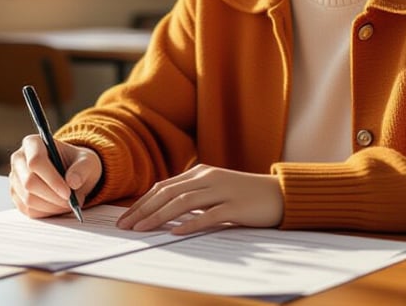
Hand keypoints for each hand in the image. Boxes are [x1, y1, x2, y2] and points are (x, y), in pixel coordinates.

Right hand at [10, 134, 101, 217]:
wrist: (71, 173)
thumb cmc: (77, 163)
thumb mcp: (87, 161)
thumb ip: (82, 169)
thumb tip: (72, 182)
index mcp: (33, 143)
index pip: (36, 161)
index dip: (52, 179)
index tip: (68, 193)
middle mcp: (19, 159)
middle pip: (29, 182)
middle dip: (53, 196)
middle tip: (72, 202)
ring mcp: (15, 178)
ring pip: (29, 199)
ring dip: (52, 206)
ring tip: (69, 204)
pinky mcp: (16, 196)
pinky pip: (29, 210)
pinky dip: (47, 212)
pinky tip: (59, 206)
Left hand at [116, 165, 282, 234]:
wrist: (279, 194)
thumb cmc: (244, 194)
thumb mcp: (214, 188)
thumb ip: (193, 194)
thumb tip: (164, 209)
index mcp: (200, 173)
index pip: (163, 187)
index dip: (142, 202)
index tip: (126, 217)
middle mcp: (208, 178)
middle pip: (168, 193)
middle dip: (143, 210)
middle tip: (126, 226)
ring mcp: (222, 191)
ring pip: (183, 202)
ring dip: (159, 216)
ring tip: (142, 229)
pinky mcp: (235, 207)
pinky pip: (209, 215)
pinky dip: (191, 223)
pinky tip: (176, 233)